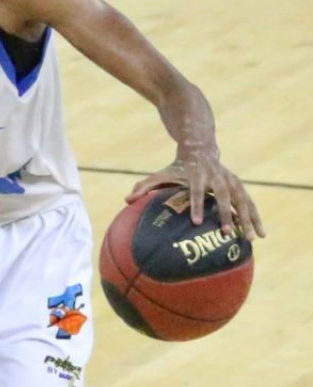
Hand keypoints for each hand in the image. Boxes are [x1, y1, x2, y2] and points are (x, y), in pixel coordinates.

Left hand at [125, 155, 265, 240]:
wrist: (200, 147)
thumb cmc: (177, 168)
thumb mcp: (160, 174)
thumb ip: (144, 186)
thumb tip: (126, 200)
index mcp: (198, 176)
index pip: (197, 191)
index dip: (196, 205)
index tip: (196, 222)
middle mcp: (217, 178)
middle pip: (225, 196)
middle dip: (226, 215)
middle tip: (226, 233)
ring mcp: (231, 181)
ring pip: (242, 200)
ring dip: (247, 219)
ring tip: (251, 239)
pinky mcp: (239, 186)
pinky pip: (250, 204)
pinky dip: (256, 218)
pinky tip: (261, 235)